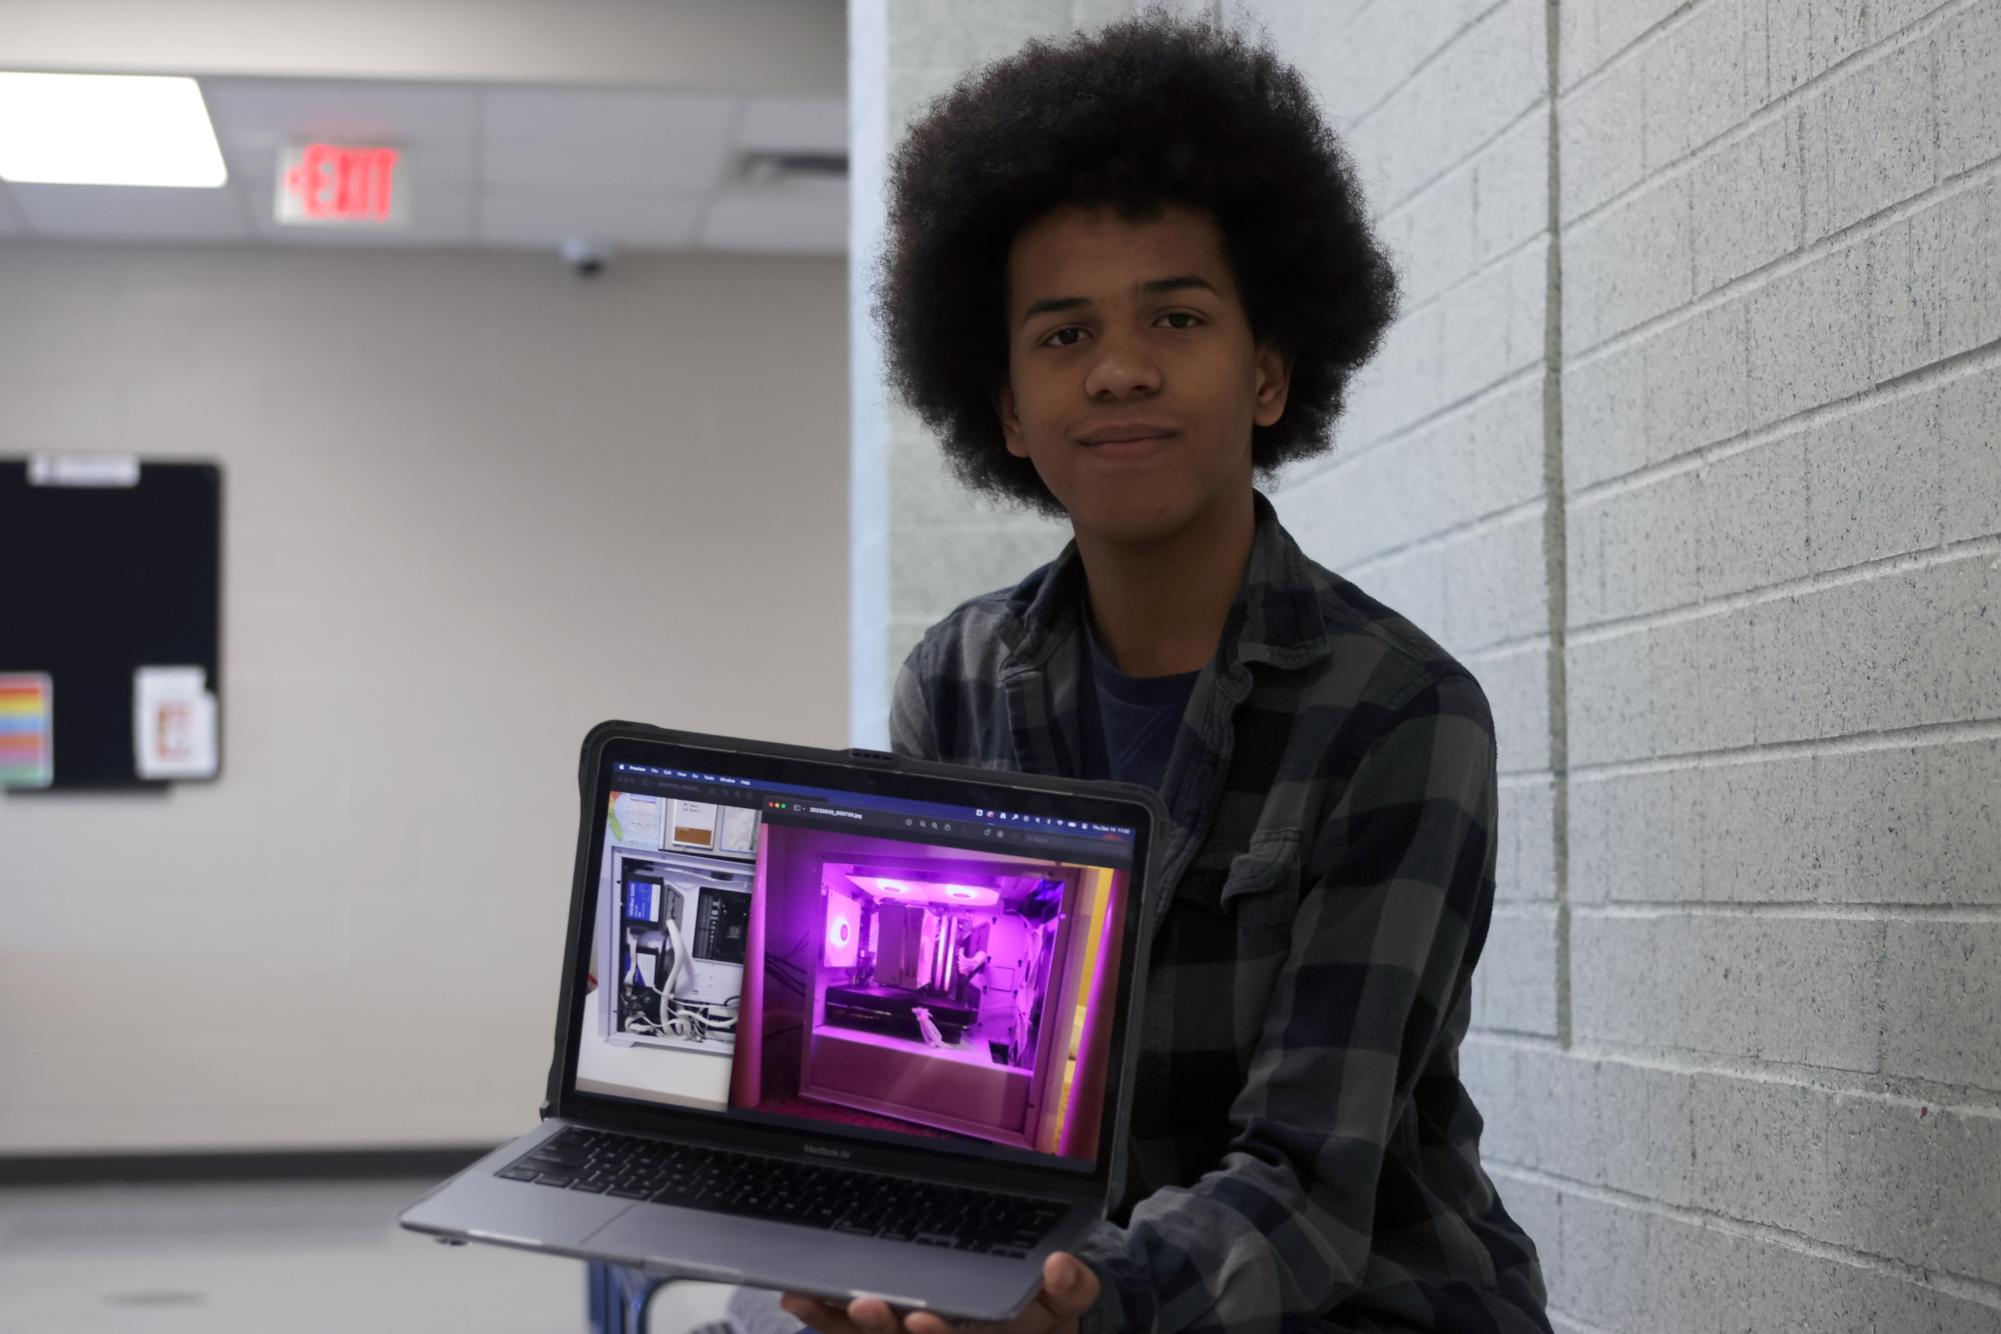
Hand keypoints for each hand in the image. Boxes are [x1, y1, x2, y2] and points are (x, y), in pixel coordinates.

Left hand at [780, 1251, 1098, 1333]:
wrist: (1029, 1320)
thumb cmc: (1044, 1312)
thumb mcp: (1069, 1304)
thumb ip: (1072, 1288)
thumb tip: (1061, 1265)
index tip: (921, 1316)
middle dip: (879, 1329)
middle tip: (863, 1303)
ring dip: (835, 1321)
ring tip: (805, 1295)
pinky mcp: (885, 1332)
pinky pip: (846, 1331)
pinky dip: (822, 1315)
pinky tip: (796, 1293)